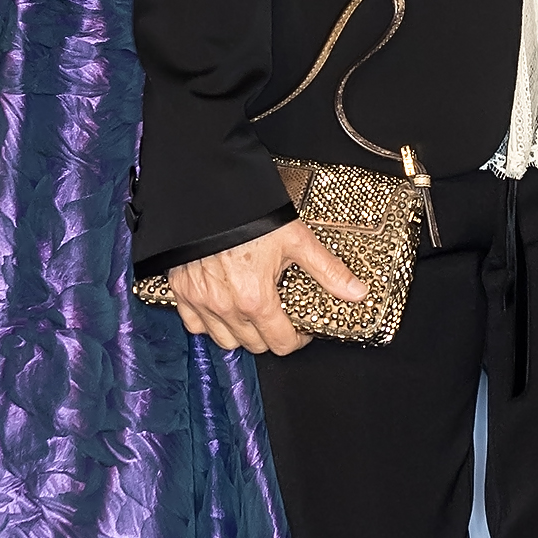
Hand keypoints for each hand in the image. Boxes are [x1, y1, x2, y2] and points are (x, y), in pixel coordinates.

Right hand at [165, 219, 365, 355]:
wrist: (207, 191)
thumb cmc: (248, 212)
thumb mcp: (295, 239)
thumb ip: (327, 270)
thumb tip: (356, 292)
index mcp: (255, 299)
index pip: (280, 344)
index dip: (298, 339)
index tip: (302, 328)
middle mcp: (225, 306)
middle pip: (254, 345)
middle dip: (271, 335)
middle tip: (281, 315)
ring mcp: (200, 300)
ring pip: (224, 340)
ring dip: (241, 333)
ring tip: (254, 313)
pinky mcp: (182, 290)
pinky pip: (195, 323)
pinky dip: (209, 322)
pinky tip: (223, 306)